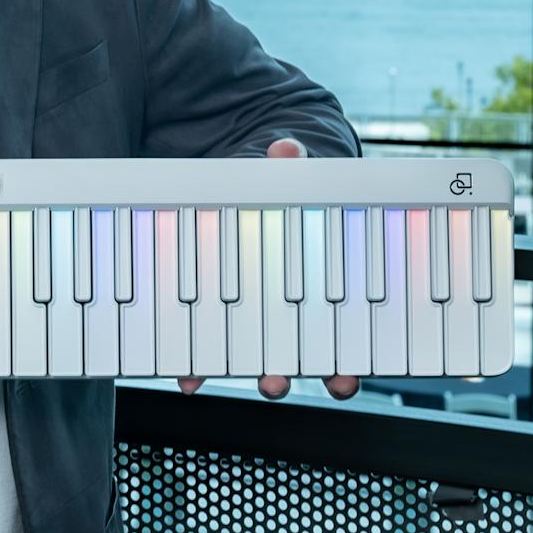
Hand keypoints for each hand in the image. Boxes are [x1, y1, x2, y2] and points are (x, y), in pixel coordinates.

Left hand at [176, 136, 359, 401]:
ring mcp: (258, 317)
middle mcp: (295, 311)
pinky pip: (214, 346)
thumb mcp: (292, 176)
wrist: (259, 188)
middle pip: (298, 356)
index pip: (341, 330)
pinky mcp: (222, 314)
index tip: (342, 379)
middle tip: (275, 384)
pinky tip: (188, 377)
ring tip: (231, 384)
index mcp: (325, 283)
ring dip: (245, 374)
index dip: (344, 364)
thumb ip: (290, 165)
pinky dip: (200, 366)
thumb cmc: (289, 190)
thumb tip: (285, 148)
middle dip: (286, 374)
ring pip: (258, 358)